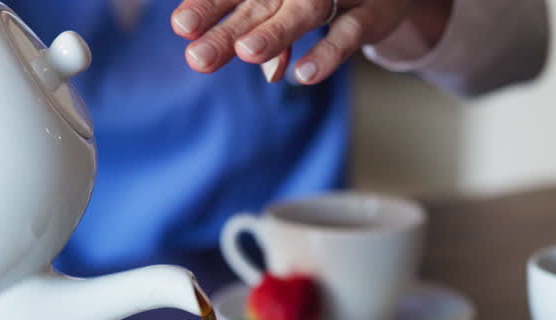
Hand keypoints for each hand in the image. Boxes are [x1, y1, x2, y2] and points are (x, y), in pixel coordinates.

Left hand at [170, 0, 450, 84]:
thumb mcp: (290, 11)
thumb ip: (267, 34)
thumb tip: (241, 61)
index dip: (210, 4)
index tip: (182, 26)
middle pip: (262, 0)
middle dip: (228, 26)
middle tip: (198, 54)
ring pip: (307, 9)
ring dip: (276, 32)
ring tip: (246, 52)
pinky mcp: (373, 12)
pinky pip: (349, 33)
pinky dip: (327, 53)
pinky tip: (304, 75)